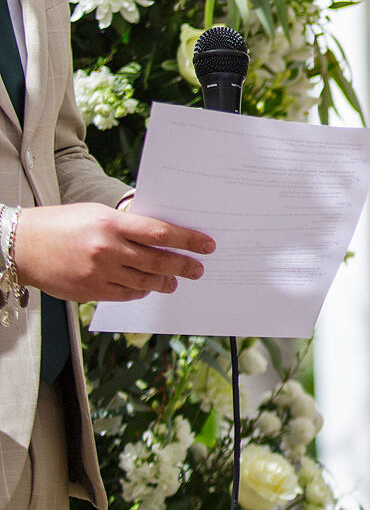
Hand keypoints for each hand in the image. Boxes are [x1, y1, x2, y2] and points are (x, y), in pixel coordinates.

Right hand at [12, 201, 214, 302]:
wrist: (23, 245)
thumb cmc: (63, 224)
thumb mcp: (98, 214)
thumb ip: (129, 226)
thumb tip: (162, 236)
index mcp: (112, 224)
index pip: (161, 233)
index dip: (189, 240)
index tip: (207, 245)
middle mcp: (108, 249)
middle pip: (158, 261)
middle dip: (184, 266)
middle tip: (198, 269)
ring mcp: (98, 273)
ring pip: (144, 282)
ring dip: (165, 282)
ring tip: (174, 282)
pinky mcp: (89, 291)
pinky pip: (125, 294)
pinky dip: (140, 292)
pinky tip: (147, 288)